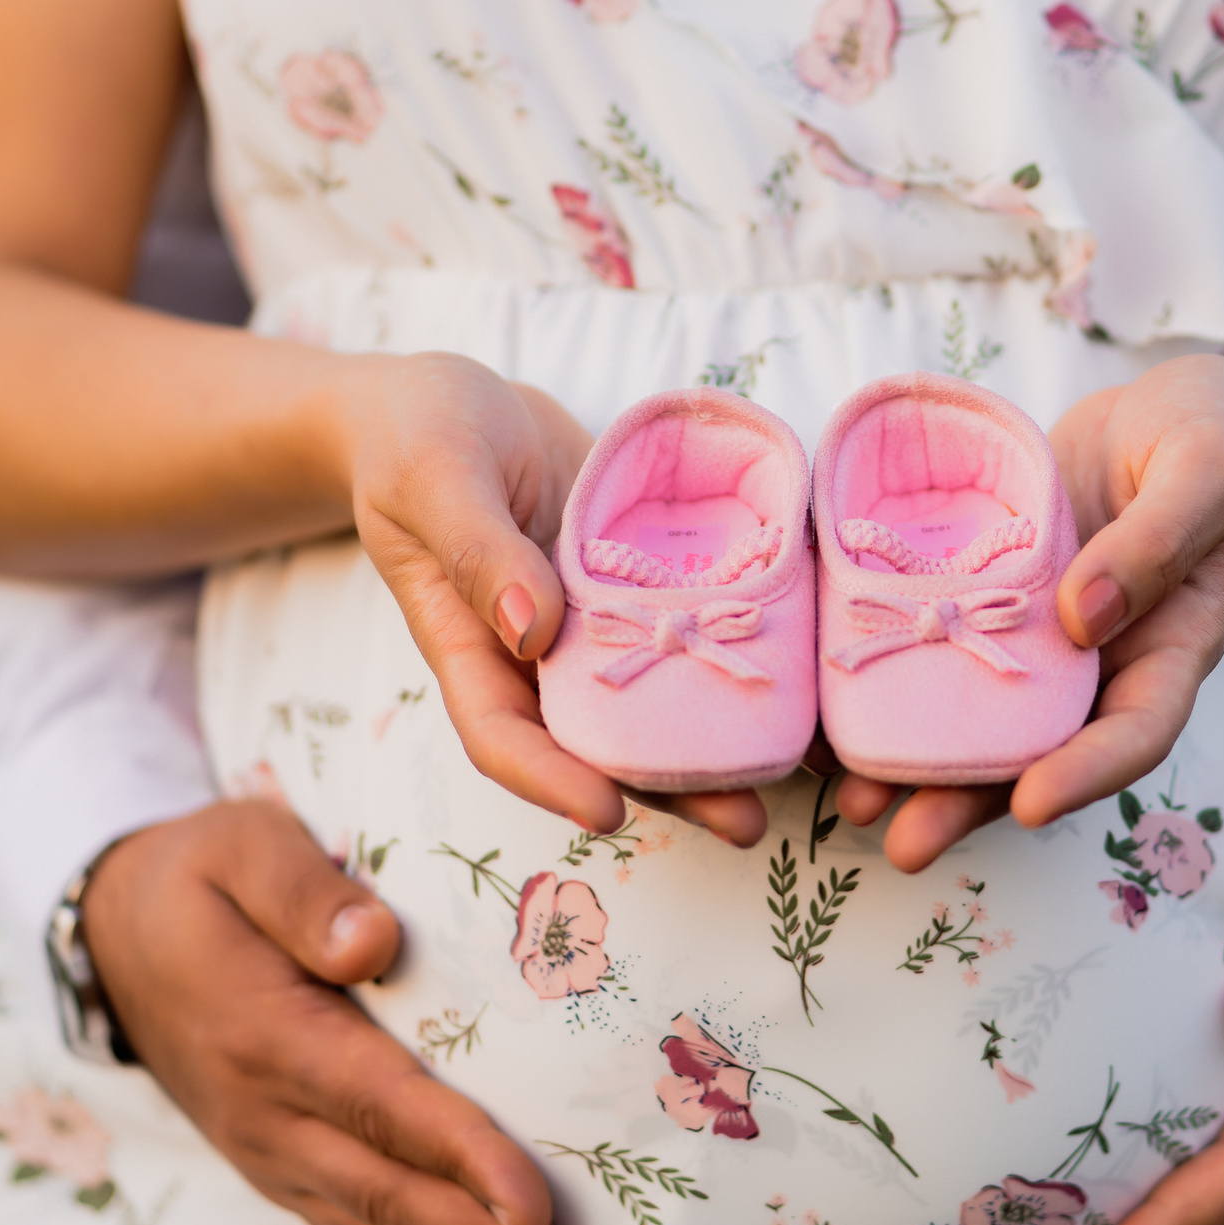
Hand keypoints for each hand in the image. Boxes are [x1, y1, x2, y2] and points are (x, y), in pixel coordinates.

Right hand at [83, 797, 592, 1224]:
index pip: (380, 1105)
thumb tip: (373, 941)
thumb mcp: (242, 847)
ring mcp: (268, 1149)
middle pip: (388, 1189)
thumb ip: (305, 890)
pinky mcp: (277, 1163)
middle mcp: (266, 1112)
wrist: (114, 931)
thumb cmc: (200, 874)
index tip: (533, 1207)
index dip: (463, 1159)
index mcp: (266, 1033)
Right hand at [337, 355, 769, 847]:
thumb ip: (478, 549)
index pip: (503, 735)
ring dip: (719, 742)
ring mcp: (592, 620)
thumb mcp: (436, 476)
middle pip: (600, 741)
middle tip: (746, 823)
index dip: (553, 780)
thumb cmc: (416, 432)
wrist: (451, 401)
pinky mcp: (635, 582)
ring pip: (655, 699)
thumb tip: (533, 631)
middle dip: (669, 788)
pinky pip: (686, 628)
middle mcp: (536, 651)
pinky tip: (808, 678)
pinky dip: (739, 654)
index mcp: (472, 643)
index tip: (609, 811)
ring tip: (797, 772)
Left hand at [840, 354, 1223, 869]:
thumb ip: (1161, 536)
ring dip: (915, 761)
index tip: (1031, 804)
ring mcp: (1038, 632)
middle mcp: (1099, 660)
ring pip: (978, 714)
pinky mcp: (989, 594)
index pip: (1138, 730)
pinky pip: (942, 642)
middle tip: (903, 844)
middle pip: (1039, 750)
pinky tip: (829, 702)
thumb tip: (1085, 615)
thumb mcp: (1210, 468)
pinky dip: (890, 675)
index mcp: (1170, 645)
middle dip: (972, 801)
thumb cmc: (1218, 435)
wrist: (1170, 414)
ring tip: (846, 797)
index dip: (1087, 774)